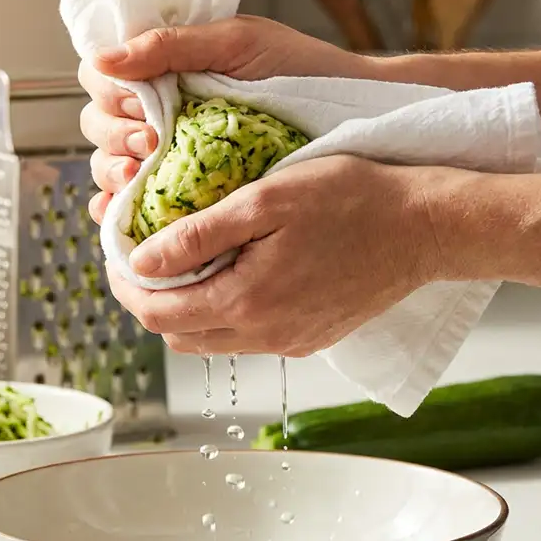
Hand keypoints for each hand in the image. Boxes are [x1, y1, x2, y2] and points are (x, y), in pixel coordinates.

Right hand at [77, 15, 379, 222]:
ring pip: (109, 165)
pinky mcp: (188, 194)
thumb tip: (105, 58)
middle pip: (99, 125)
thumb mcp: (236, 45)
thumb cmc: (301, 71)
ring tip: (139, 179)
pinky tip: (122, 216)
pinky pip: (134, 206)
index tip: (141, 107)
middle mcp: (160, 113)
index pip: (103, 80)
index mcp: (166, 72)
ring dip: (112, 173)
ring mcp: (171, 156)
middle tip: (152, 143)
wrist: (351, 113)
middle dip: (115, 136)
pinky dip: (117, 211)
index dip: (110, 95)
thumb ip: (171, 46)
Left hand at [106, 156, 453, 356]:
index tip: (116, 255)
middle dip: (151, 299)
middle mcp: (264, 334)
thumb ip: (198, 234)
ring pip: (211, 340)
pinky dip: (226, 311)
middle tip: (145, 255)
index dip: (124, 286)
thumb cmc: (352, 200)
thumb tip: (142, 260)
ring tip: (187, 261)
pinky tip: (236, 271)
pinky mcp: (310, 338)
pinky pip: (248, 336)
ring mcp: (289, 341)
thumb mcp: (266, 199)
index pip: (156, 314)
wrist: (424, 228)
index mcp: (245, 302)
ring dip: (187, 308)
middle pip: (177, 335)